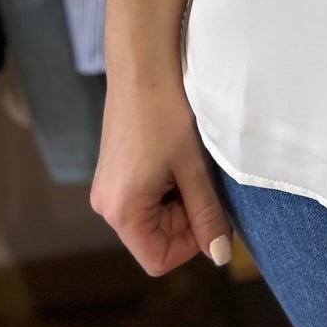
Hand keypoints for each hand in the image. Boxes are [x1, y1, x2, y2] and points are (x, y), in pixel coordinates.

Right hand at [90, 64, 233, 276]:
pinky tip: (174, 156)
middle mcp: (106, 206)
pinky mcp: (113, 174)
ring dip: (178, 199)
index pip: (159, 259)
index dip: (192, 244)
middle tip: (200, 178)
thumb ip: (206, 214)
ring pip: (153, 218)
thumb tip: (220, 257)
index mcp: (121, 211)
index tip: (210, 211)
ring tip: (187, 162)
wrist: (143, 67)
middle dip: (186, 218)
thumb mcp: (193, 168)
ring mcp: (107, 189)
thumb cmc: (166, 114)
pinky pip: (144, 198)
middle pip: (155, 239)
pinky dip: (166, 186)